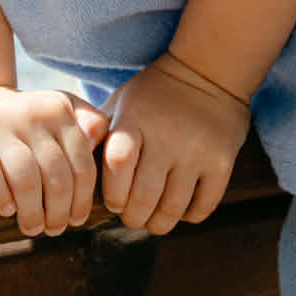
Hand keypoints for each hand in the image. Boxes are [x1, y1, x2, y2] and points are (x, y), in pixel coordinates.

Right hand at [0, 86, 109, 237]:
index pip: (82, 164)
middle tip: (53, 229)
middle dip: (58, 211)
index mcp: (58, 107)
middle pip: (56, 175)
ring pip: (25, 177)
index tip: (76, 220)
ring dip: (31, 211)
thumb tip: (102, 149)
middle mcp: (30, 110)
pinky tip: (6, 210)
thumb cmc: (22, 125)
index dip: (82, 199)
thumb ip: (89, 124)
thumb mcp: (58, 116)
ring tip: (32, 227)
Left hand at [101, 58, 250, 233]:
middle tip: (132, 217)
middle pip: (143, 196)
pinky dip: (188, 216)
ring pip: (172, 208)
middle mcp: (166, 134)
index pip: (117, 165)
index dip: (112, 194)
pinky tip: (181, 209)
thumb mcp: (122, 102)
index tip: (114, 201)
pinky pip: (202, 206)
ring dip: (159, 223)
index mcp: (134, 118)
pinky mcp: (222, 161)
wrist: (207, 72)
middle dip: (133, 218)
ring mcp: (197, 149)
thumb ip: (98, 133)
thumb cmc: (153, 96)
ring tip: (153, 221)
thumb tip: (73, 171)